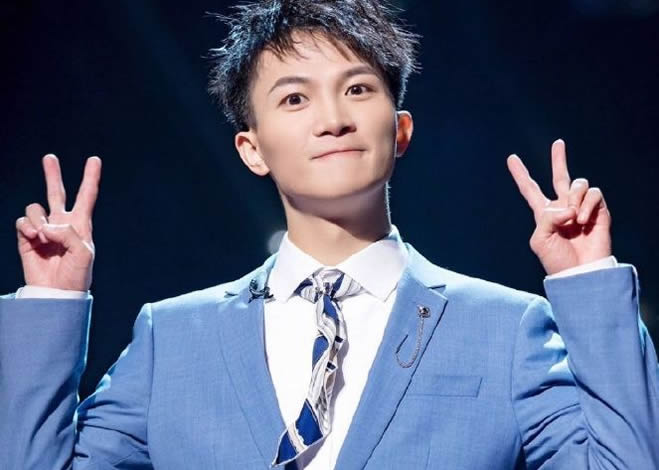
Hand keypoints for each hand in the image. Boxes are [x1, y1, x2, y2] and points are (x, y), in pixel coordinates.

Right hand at [16, 154, 101, 290]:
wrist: (57, 294)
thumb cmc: (76, 276)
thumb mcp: (83, 253)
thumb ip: (68, 234)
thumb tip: (46, 226)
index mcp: (81, 225)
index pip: (87, 196)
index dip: (90, 178)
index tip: (94, 160)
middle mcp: (62, 224)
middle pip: (57, 193)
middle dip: (52, 175)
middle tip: (50, 158)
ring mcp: (43, 230)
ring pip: (36, 207)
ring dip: (38, 219)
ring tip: (42, 236)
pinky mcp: (26, 238)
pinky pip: (23, 222)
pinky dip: (27, 227)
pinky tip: (33, 238)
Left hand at [507, 139, 611, 274]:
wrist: (580, 273)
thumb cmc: (557, 261)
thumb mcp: (540, 240)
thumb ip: (547, 218)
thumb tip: (568, 207)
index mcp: (544, 214)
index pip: (530, 190)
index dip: (521, 175)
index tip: (512, 159)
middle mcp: (563, 207)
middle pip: (560, 177)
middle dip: (559, 159)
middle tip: (558, 143)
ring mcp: (581, 208)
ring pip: (577, 184)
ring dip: (574, 198)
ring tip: (574, 219)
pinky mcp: (599, 210)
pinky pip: (593, 193)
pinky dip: (586, 205)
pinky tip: (583, 221)